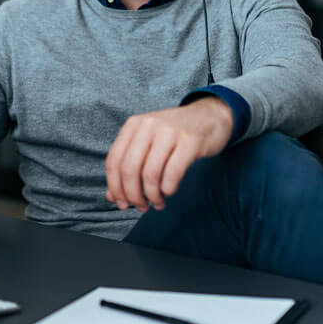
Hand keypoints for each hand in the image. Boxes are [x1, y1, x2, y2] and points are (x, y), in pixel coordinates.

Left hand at [105, 97, 233, 211]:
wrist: (210, 116)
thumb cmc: (175, 135)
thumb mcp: (148, 144)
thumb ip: (129, 167)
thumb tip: (112, 198)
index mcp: (133, 125)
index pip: (114, 161)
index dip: (115, 187)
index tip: (121, 203)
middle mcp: (148, 125)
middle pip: (129, 169)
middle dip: (132, 195)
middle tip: (141, 207)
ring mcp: (169, 131)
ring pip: (150, 174)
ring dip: (152, 196)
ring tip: (157, 203)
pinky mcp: (190, 141)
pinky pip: (172, 173)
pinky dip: (168, 189)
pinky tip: (169, 192)